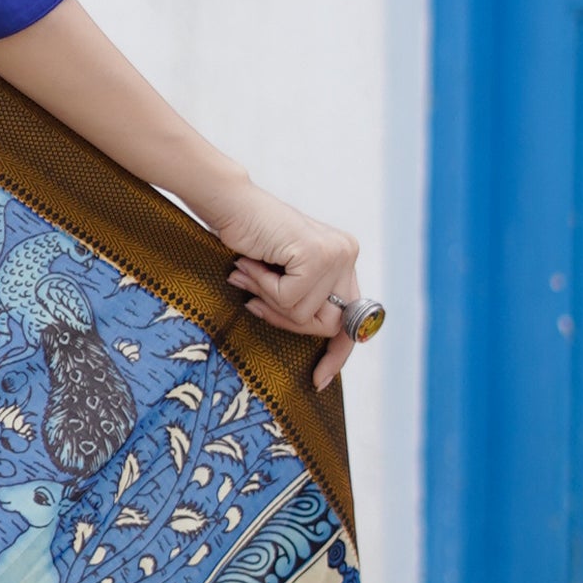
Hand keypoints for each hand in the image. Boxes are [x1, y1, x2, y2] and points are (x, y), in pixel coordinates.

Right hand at [192, 174, 365, 392]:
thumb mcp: (282, 276)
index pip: (353, 320)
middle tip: (257, 302)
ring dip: (270, 301)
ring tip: (249, 273)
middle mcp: (347, 254)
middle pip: (329, 325)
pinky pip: (290, 299)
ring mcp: (336, 254)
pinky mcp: (316, 255)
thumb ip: (302, 300)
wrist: (229, 204)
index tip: (319, 379)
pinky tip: (250, 265)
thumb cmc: (248, 239)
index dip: (338, 353)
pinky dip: (263, 287)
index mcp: (343, 259)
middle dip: (289, 321)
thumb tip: (321, 343)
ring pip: (306, 315)